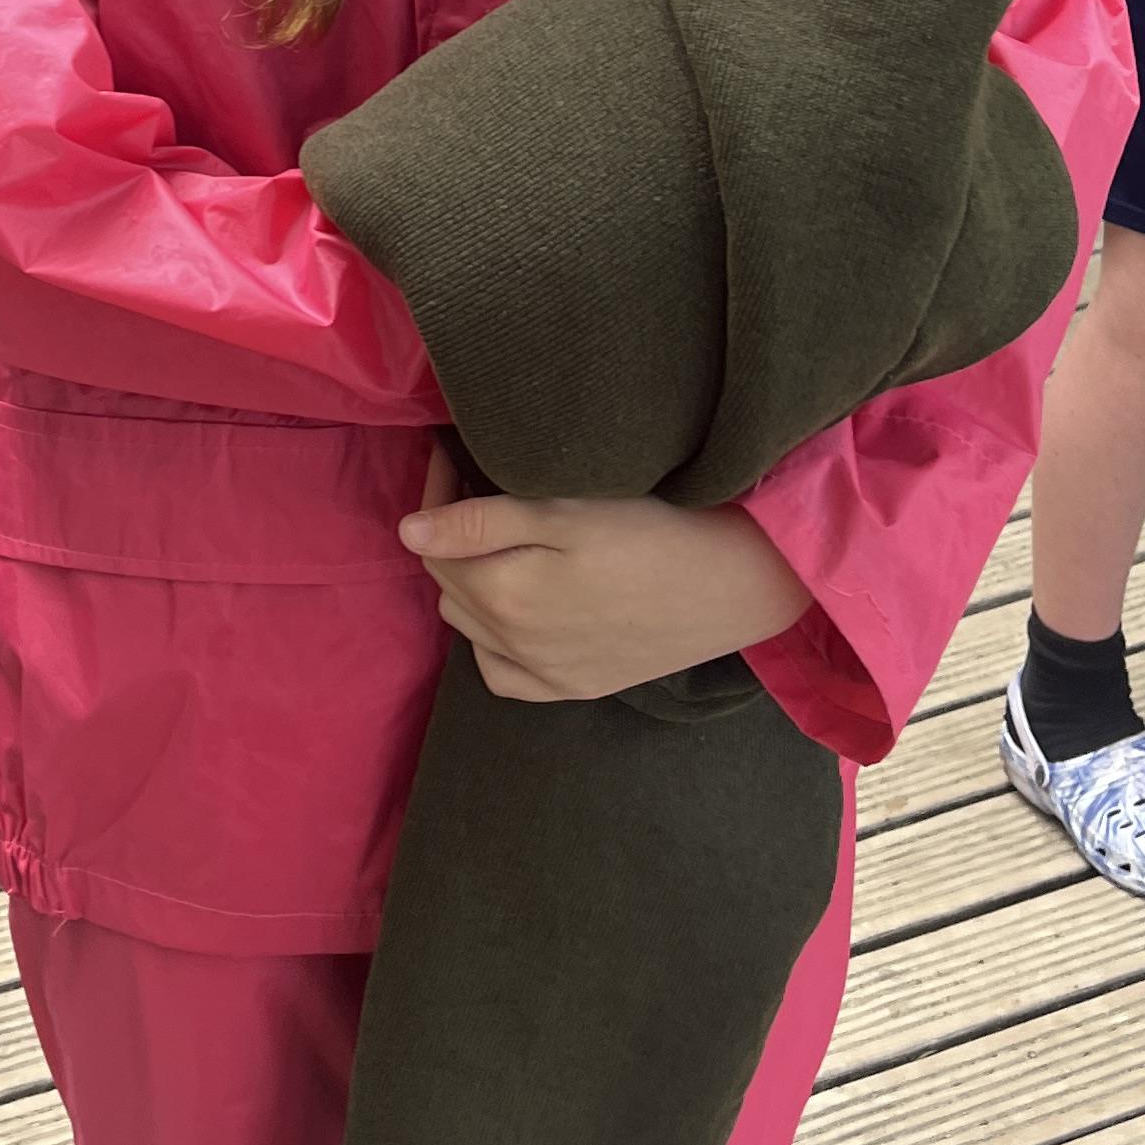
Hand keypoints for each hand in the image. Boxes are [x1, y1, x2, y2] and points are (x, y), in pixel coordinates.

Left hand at [399, 445, 811, 703]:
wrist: (735, 582)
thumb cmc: (654, 528)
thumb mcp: (566, 509)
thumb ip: (482, 523)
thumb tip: (409, 534)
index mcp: (503, 594)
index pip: (435, 543)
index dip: (437, 495)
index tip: (451, 456)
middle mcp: (513, 645)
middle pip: (449, 586)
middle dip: (450, 536)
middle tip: (474, 487)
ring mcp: (545, 673)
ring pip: (471, 628)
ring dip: (470, 585)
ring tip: (498, 542)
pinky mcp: (576, 688)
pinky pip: (504, 675)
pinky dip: (494, 643)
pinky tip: (512, 613)